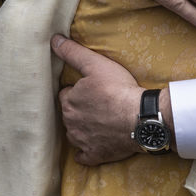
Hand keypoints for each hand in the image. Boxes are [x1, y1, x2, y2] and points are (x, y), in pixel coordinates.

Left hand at [52, 34, 141, 164]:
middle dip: (79, 109)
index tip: (91, 89)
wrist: (141, 119)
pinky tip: (94, 145)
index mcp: (69, 101)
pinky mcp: (94, 155)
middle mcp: (70, 123)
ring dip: (82, 129)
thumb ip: (73, 53)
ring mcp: (81, 141)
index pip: (66, 94)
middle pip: (69, 114)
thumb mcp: (96, 64)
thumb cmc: (119, 90)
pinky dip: (86, 151)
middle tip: (98, 104)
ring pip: (74, 134)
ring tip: (100, 121)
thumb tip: (54, 40)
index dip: (78, 90)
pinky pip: (83, 156)